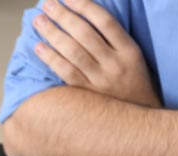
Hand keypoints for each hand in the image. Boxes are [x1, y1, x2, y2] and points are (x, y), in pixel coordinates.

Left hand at [33, 0, 159, 107]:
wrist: (138, 123)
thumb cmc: (132, 86)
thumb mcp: (135, 59)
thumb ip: (114, 40)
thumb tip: (86, 20)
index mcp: (129, 51)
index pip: (105, 21)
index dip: (85, 6)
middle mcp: (115, 64)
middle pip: (84, 34)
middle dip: (63, 16)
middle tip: (47, 5)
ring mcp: (100, 81)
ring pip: (72, 52)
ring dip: (53, 34)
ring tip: (39, 22)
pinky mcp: (86, 95)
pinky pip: (65, 72)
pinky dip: (51, 58)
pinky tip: (39, 48)